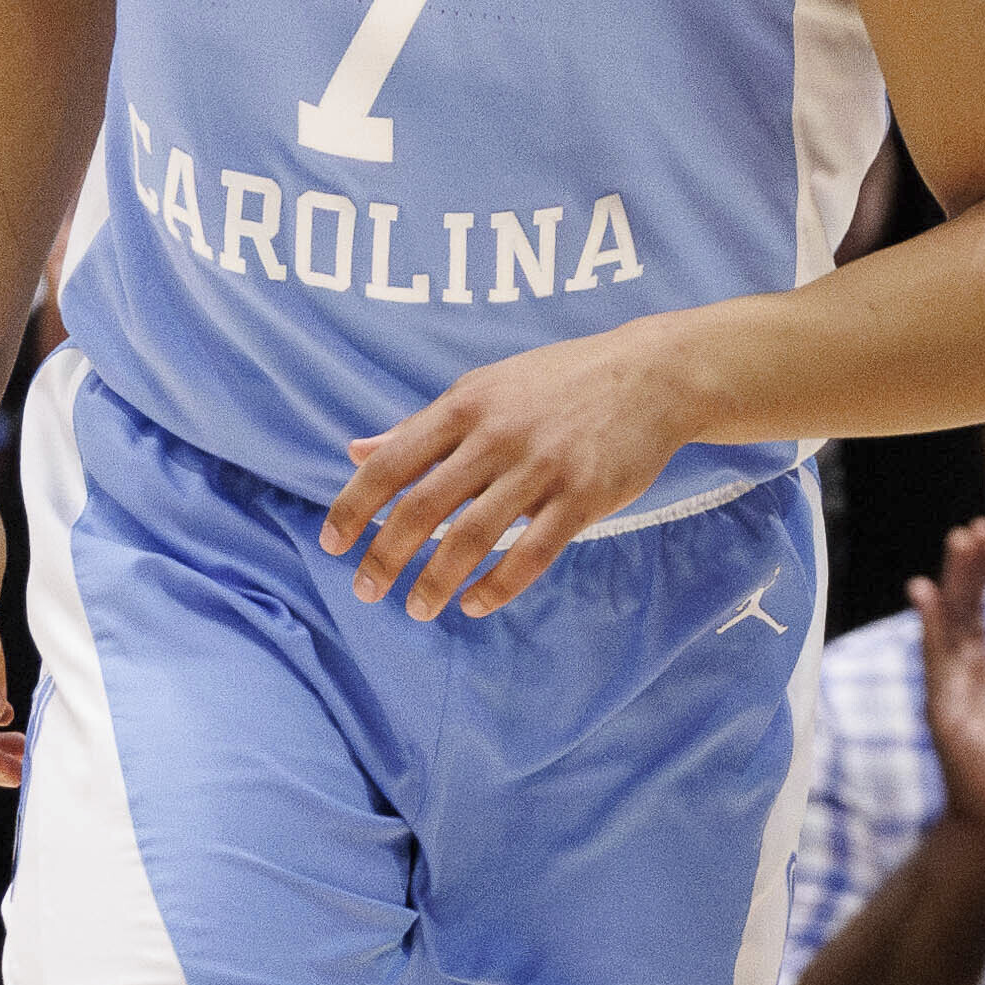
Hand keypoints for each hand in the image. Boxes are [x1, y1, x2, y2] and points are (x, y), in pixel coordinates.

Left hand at [331, 331, 701, 619]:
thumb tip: (355, 451)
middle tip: (367, 592)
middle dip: (387, 556)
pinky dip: (497, 586)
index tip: (333, 544)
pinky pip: (532, 553)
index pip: (392, 463)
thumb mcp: (482, 388)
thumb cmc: (558, 383)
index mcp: (464, 406)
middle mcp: (497, 435)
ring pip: (473, 537)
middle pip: (424, 507)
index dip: (355, 506)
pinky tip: (474, 604)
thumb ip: (420, 426)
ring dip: (436, 581)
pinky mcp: (584, 496)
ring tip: (418, 609)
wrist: (651, 375)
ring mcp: (542, 467)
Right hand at [911, 520, 984, 832]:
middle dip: (969, 568)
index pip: (981, 612)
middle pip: (963, 610)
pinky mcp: (945, 709)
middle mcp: (963, 674)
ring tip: (959, 541)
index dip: (984, 574)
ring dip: (953, 583)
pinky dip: (932, 626)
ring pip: (950, 625)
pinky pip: (937, 661)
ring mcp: (951, 689)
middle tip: (975, 527)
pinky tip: (927, 592)